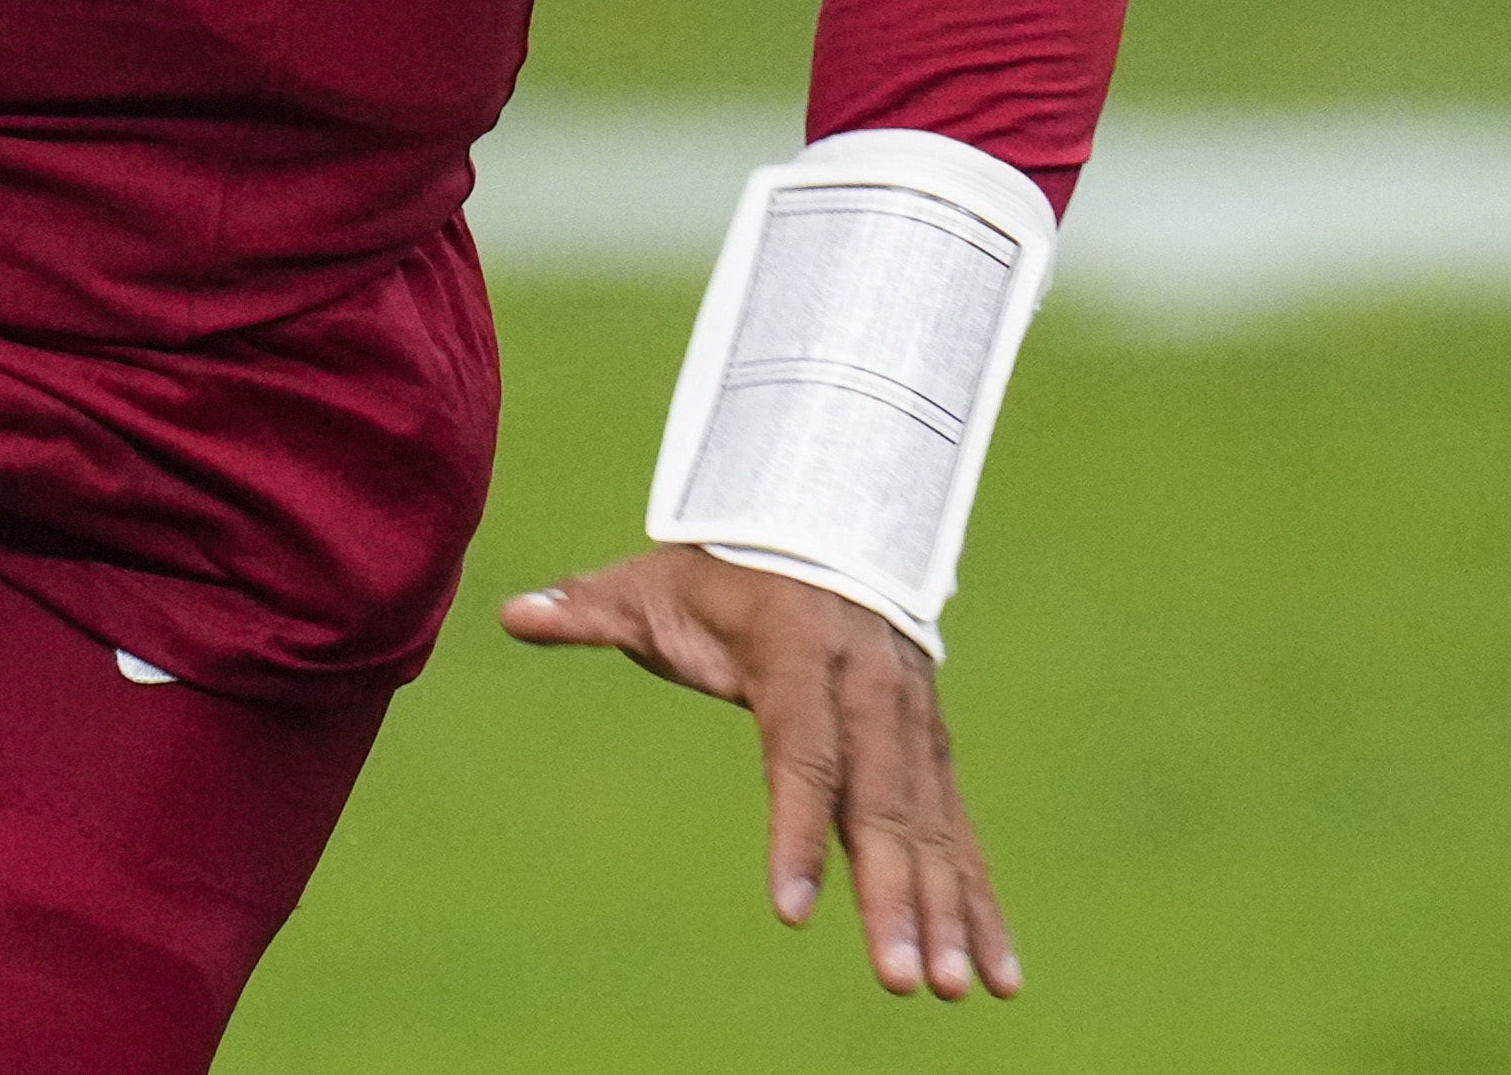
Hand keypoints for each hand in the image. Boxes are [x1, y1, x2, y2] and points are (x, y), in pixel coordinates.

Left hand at [500, 541, 1022, 999]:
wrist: (828, 521)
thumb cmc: (722, 568)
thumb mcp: (654, 582)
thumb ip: (591, 607)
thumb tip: (514, 613)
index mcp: (800, 649)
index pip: (802, 750)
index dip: (796, 830)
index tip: (791, 911)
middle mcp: (871, 683)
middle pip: (884, 803)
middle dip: (897, 895)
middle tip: (901, 980)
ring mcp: (912, 716)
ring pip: (933, 824)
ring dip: (947, 908)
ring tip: (950, 989)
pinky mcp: (932, 746)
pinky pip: (960, 829)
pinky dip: (981, 898)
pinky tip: (996, 971)